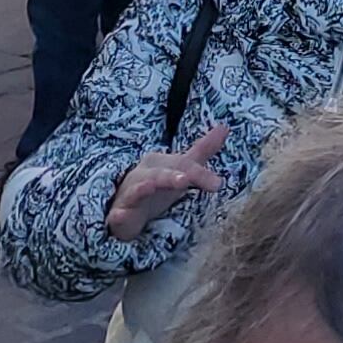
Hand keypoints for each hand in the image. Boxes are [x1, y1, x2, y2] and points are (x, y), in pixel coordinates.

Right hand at [104, 121, 232, 241]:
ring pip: (137, 189)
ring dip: (144, 188)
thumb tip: (225, 127)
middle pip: (160, 174)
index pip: (182, 165)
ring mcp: (129, 194)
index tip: (218, 184)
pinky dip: (118, 214)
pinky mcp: (119, 214)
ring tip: (151, 187)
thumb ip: (202, 150)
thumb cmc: (157, 187)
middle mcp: (142, 175)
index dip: (199, 173)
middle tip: (186, 180)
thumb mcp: (181, 169)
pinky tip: (118, 215)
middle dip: (173, 176)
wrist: (126, 209)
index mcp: (158, 162)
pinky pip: (117, 214)